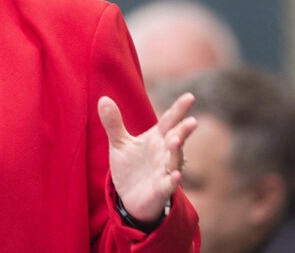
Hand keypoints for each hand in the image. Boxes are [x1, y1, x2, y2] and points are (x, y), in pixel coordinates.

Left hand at [98, 93, 196, 222]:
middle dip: (184, 131)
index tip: (189, 96)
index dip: (179, 109)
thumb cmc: (130, 167)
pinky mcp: (160, 190)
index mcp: (156, 139)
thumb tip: (103, 98)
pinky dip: (172, 180)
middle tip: (192, 121)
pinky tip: (176, 175)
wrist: (129, 197)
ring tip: (176, 140)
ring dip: (176, 151)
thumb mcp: (120, 143)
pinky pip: (168, 184)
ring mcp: (164, 171)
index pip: (169, 121)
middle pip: (176, 139)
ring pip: (174, 160)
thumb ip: (114, 123)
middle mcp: (164, 153)